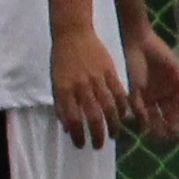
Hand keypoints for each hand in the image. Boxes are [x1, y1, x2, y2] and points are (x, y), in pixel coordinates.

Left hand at [49, 22, 131, 147]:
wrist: (73, 33)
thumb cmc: (62, 59)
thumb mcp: (56, 82)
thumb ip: (61, 104)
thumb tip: (67, 126)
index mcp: (65, 90)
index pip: (72, 119)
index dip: (78, 135)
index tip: (81, 144)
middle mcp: (81, 87)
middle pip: (93, 116)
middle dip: (96, 134)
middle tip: (98, 146)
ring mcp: (97, 79)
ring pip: (108, 107)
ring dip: (112, 125)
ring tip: (113, 135)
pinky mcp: (110, 72)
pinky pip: (119, 93)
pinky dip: (122, 107)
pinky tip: (123, 116)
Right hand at [126, 33, 178, 140]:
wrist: (139, 45)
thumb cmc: (132, 67)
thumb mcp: (132, 90)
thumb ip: (138, 107)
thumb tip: (143, 127)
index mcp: (148, 101)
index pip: (155, 118)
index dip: (159, 128)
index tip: (162, 136)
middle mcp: (161, 96)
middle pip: (170, 113)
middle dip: (173, 122)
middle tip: (176, 130)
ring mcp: (171, 87)